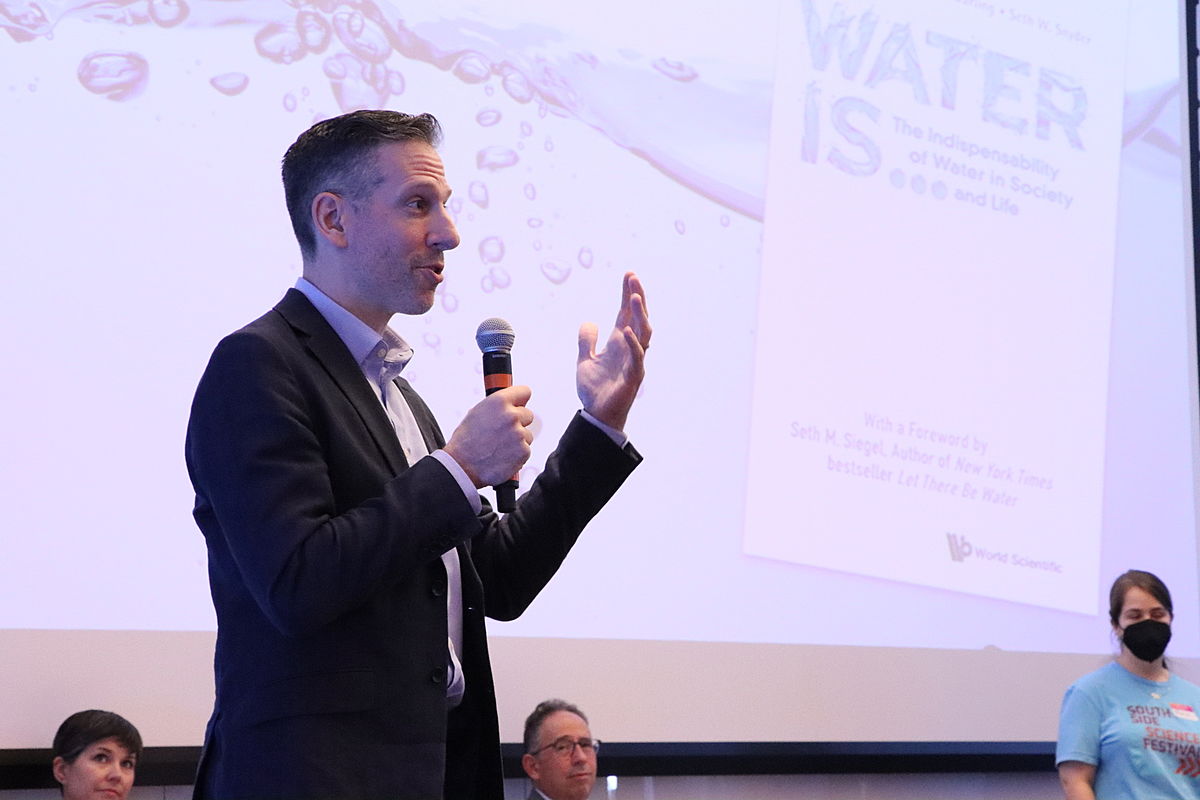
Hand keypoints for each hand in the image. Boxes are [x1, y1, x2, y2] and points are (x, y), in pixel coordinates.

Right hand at [443, 386, 534, 486]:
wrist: (461, 468)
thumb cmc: (465, 442)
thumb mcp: (476, 414)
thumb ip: (496, 407)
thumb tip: (510, 404)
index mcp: (498, 402)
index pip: (524, 392)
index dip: (521, 400)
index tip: (519, 404)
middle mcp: (511, 415)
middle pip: (528, 415)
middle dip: (519, 423)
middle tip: (503, 433)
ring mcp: (519, 434)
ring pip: (527, 435)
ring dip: (518, 441)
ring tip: (499, 448)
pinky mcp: (523, 451)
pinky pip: (526, 450)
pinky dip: (517, 455)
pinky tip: (502, 457)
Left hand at [576, 272, 651, 431]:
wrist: (596, 415)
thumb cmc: (595, 390)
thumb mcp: (585, 360)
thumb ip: (587, 341)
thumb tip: (589, 322)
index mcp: (619, 342)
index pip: (625, 313)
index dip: (627, 294)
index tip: (628, 275)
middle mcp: (629, 348)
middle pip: (638, 317)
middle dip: (637, 297)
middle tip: (633, 278)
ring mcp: (634, 361)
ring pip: (643, 333)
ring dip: (639, 315)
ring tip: (634, 298)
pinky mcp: (633, 376)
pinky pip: (636, 357)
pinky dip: (633, 343)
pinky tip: (626, 331)